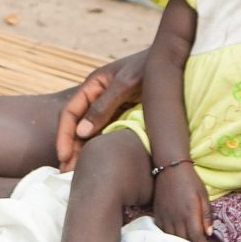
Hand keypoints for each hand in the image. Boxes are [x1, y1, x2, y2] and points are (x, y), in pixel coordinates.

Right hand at [56, 50, 146, 168]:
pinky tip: (97, 164)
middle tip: (66, 174)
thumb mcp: (126, 84)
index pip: (70, 112)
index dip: (64, 135)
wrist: (175, 66)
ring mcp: (112, 109)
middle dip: (70, 149)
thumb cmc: (150, 68)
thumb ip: (103, 106)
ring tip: (76, 175)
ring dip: (82, 153)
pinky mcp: (125, 118)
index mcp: (94, 85)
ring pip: (91, 134)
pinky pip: (107, 135)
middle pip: (77, 126)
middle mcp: (99, 98)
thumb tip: (81, 132)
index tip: (64, 157)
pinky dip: (100, 149)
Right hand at [153, 162, 213, 241]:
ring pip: (172, 238)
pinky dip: (170, 239)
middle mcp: (176, 218)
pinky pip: (163, 232)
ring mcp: (165, 217)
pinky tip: (175, 241)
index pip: (197, 237)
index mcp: (189, 213)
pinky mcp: (157, 215)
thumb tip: (209, 233)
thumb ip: (206, 215)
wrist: (170, 168)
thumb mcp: (203, 195)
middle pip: (184, 241)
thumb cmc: (190, 181)